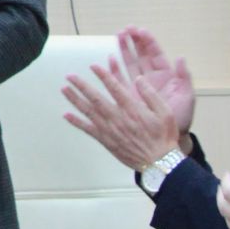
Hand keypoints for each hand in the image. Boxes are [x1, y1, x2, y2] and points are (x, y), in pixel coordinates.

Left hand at [61, 58, 180, 170]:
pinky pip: (88, 130)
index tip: (93, 66)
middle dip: (81, 85)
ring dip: (75, 100)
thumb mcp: (165, 112)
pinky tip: (66, 115)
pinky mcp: (106, 140)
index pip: (114, 87)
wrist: (158, 162)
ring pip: (89, 112)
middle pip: (95, 98)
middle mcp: (117, 117)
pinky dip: (76, 122)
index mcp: (132, 108)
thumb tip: (138, 79)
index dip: (102, 75)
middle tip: (69, 76)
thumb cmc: (163, 136)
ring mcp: (110, 129)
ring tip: (64, 89)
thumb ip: (151, 94)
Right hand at [118, 27, 194, 144]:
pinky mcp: (130, 95)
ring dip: (124, 50)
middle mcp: (151, 77)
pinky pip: (121, 79)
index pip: (155, 54)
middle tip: (125, 29)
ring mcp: (139, 86)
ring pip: (130, 63)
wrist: (170, 137)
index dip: (148, 42)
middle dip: (134, 41)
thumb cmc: (182, 117)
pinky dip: (115, 69)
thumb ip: (184, 77)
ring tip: (117, 36)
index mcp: (165, 75)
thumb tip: (180, 57)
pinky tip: (110, 59)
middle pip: (141, 55)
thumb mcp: (187, 96)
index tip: (140, 31)